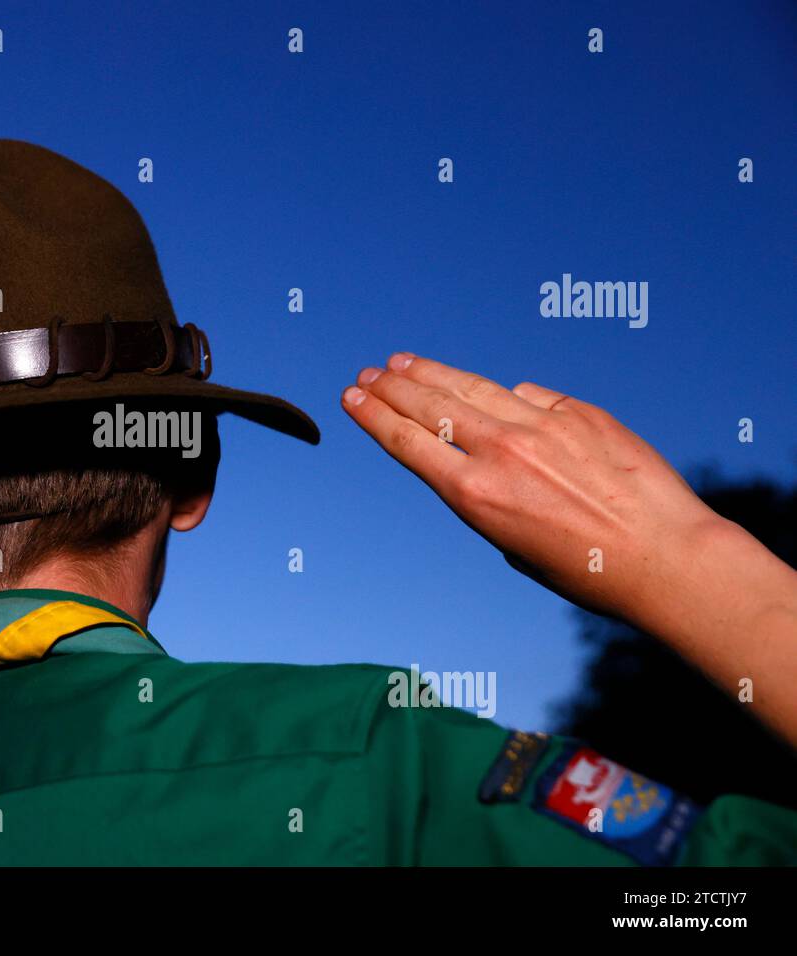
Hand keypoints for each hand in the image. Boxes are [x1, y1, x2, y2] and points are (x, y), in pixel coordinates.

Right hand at [340, 352, 718, 624]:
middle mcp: (500, 451)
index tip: (351, 397)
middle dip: (391, 386)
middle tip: (368, 373)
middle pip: (429, 404)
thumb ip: (488, 494)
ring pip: (470, 386)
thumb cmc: (587, 570)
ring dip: (430, 372)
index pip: (407, 441)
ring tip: (403, 361)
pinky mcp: (577, 412)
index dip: (373, 415)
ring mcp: (540, 425)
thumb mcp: (512, 546)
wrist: (664, 556)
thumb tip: (488, 442)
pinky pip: (527, 394)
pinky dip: (501, 392)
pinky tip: (482, 387)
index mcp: (474, 494)